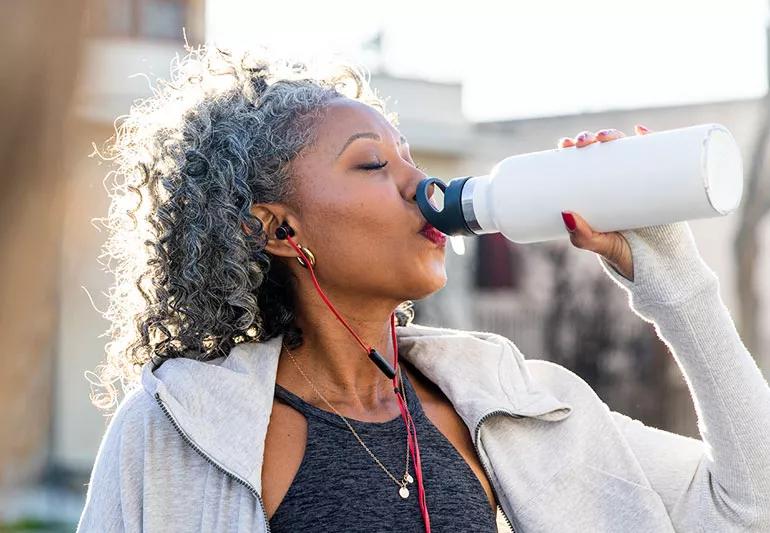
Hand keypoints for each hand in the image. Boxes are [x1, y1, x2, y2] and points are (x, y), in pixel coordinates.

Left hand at [556, 124, 652, 281]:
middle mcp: (616, 184)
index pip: (579, 164)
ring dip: (614, 134)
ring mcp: (640, 182)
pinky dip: (652, 140)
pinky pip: (659, 158)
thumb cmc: (627, 257)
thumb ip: (583, 236)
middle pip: (599, 151)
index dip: (570, 149)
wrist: (665, 270)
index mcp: (596, 194)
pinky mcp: (664, 185)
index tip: (564, 145)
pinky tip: (642, 131)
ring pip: (626, 150)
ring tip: (606, 137)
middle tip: (584, 143)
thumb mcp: (601, 246)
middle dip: (590, 138)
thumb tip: (565, 214)